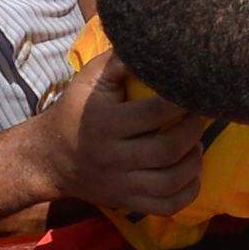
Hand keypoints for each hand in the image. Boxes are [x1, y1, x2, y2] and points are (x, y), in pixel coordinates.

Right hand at [32, 51, 200, 215]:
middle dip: (193, 130)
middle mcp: (112, 157)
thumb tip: (157, 42)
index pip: (155, 113)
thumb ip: (121, 61)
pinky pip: (166, 207)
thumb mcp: (89, 79)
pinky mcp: (126, 203)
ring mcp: (120, 185)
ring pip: (170, 182)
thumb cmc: (76, 110)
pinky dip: (189, 192)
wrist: (48, 158)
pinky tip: (192, 172)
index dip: (182, 101)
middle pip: (167, 149)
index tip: (194, 91)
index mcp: (104, 123)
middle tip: (200, 116)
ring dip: (194, 161)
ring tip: (197, 143)